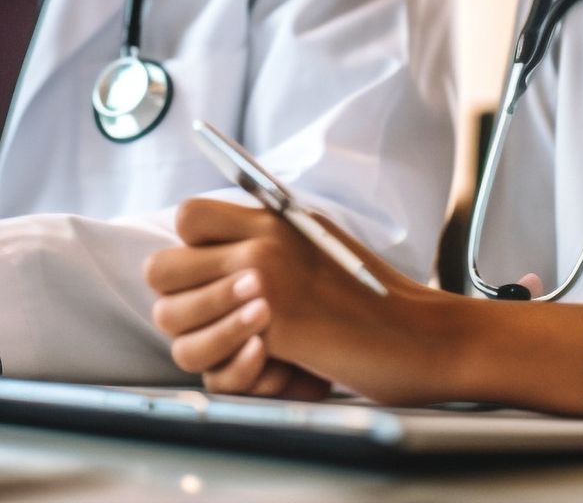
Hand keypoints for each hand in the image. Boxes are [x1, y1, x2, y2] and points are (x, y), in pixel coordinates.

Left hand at [145, 199, 463, 406]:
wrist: (421, 336)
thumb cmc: (373, 299)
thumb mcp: (318, 243)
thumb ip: (269, 235)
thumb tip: (218, 245)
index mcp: (272, 217)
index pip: (187, 216)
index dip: (191, 250)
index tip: (215, 275)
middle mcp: (260, 241)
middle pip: (161, 265)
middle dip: (177, 299)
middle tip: (213, 320)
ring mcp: (263, 281)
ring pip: (170, 315)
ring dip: (196, 340)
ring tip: (237, 348)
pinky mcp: (272, 325)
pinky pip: (204, 353)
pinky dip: (224, 367)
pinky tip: (265, 362)